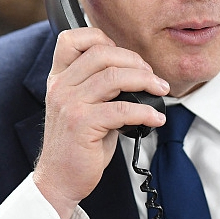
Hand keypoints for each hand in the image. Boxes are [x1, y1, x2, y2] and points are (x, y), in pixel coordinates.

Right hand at [34, 27, 167, 218]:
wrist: (60, 179)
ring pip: (114, 77)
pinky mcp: (81, 124)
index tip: (125, 57)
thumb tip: (138, 75)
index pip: (72, 39)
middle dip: (134, 61)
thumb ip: (100, 87)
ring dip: (145, 81)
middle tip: (151, 77)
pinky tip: (156, 118)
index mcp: (59, 79)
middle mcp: (61, 87)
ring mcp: (69, 104)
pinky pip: (122, 109)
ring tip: (160, 91)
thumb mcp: (82, 108)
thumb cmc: (77, 146)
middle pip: (102, 53)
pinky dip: (146, 112)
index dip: (102, 38)